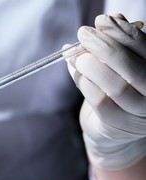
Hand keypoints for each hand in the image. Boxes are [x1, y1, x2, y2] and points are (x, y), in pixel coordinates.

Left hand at [66, 14, 145, 169]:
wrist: (113, 127)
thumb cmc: (119, 88)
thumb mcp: (122, 63)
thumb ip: (120, 44)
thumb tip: (114, 18)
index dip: (123, 33)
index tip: (101, 20)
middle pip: (131, 68)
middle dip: (103, 46)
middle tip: (83, 33)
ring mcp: (139, 112)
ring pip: (115, 86)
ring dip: (90, 66)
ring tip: (75, 55)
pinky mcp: (118, 123)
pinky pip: (99, 100)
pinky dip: (84, 83)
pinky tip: (76, 72)